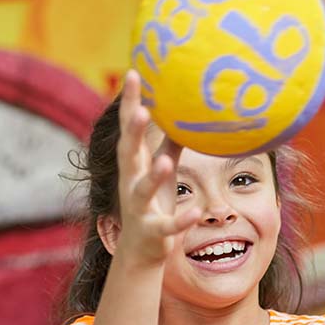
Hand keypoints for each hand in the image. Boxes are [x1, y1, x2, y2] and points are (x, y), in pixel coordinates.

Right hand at [115, 69, 200, 265]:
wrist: (142, 251)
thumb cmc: (154, 205)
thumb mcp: (161, 172)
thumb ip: (169, 145)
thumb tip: (183, 116)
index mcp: (135, 166)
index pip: (130, 129)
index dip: (130, 103)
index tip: (133, 73)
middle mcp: (131, 184)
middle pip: (129, 155)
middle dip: (133, 134)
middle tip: (140, 110)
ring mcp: (140, 209)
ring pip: (143, 191)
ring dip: (154, 177)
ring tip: (165, 163)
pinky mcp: (154, 232)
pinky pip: (168, 226)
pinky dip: (181, 220)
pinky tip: (195, 213)